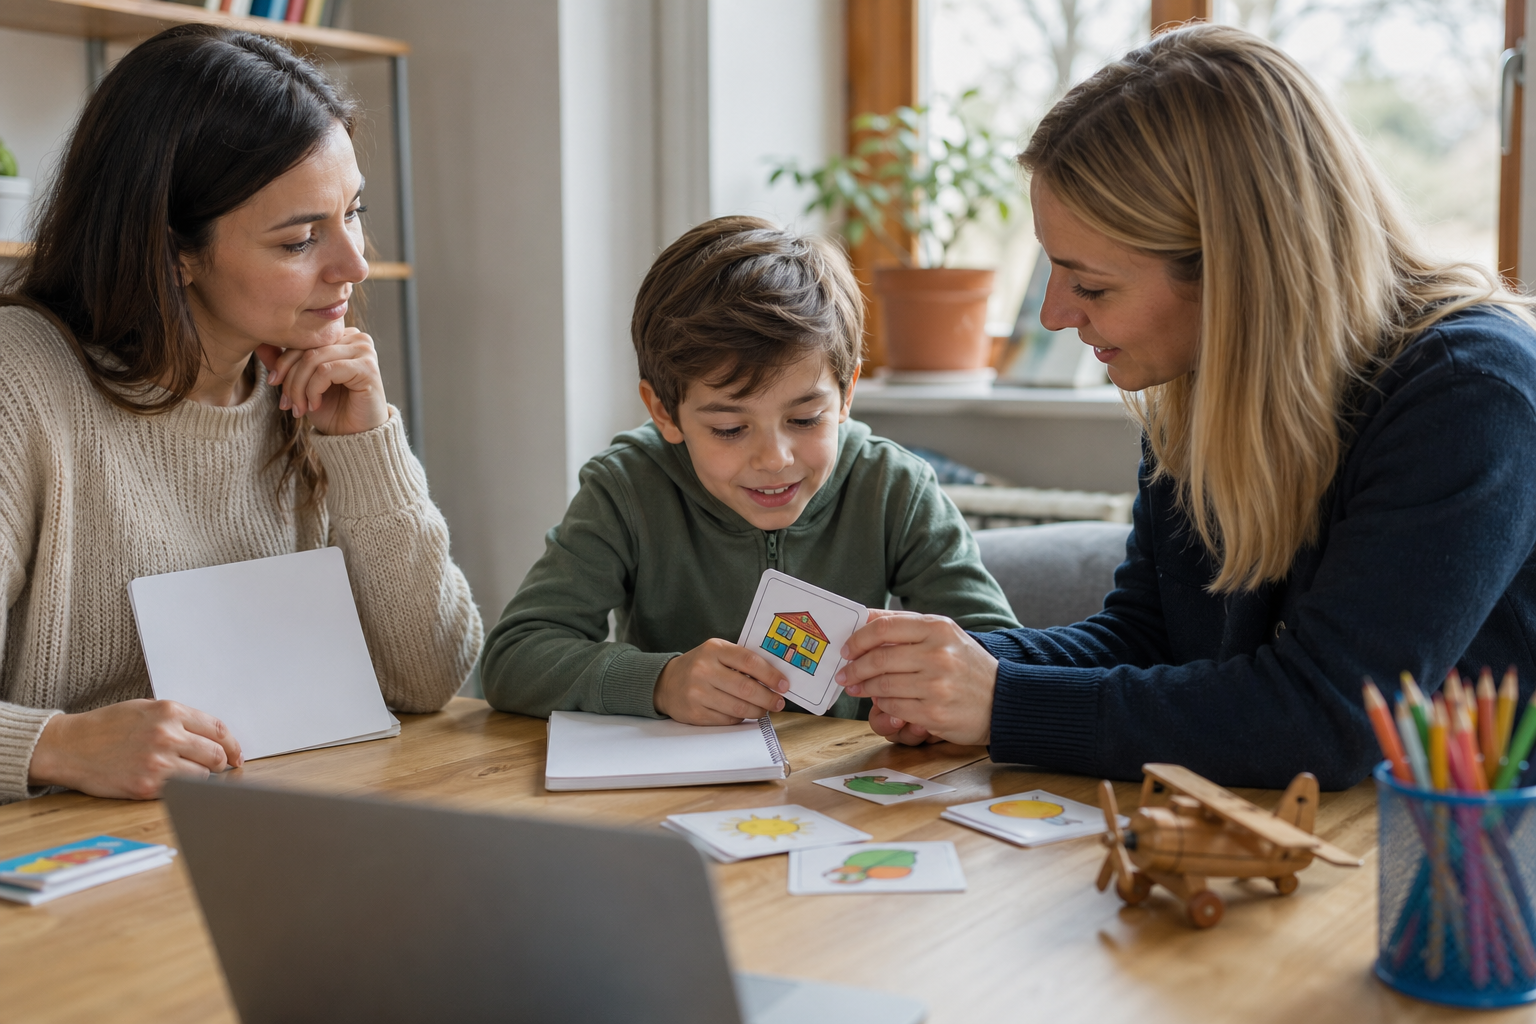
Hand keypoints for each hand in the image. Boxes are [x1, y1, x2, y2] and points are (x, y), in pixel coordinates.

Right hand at [27, 699, 242, 800]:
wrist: (70, 747)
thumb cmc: (108, 727)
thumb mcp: (146, 709)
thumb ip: (180, 720)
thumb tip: (212, 736)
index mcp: (170, 712)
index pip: (219, 729)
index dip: (232, 745)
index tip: (236, 755)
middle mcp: (168, 735)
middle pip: (216, 754)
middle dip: (220, 762)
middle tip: (216, 767)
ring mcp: (158, 762)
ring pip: (203, 775)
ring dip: (201, 777)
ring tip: (185, 773)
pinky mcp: (147, 786)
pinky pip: (181, 790)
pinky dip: (183, 789)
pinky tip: (172, 783)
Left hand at [256, 327, 387, 435]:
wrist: (354, 436)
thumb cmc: (331, 409)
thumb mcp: (301, 383)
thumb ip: (284, 362)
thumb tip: (259, 343)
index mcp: (341, 336)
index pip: (303, 338)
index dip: (283, 361)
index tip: (273, 383)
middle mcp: (356, 338)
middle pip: (306, 348)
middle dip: (290, 378)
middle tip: (286, 404)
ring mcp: (364, 351)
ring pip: (313, 359)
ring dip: (300, 387)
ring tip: (300, 408)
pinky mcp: (367, 367)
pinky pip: (325, 371)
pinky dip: (313, 391)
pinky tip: (315, 405)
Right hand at [654, 638, 790, 725]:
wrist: (666, 682)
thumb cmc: (699, 666)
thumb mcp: (717, 652)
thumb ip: (741, 660)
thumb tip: (774, 678)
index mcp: (714, 650)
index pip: (749, 661)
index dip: (771, 675)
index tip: (784, 684)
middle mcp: (704, 670)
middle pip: (746, 688)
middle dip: (768, 698)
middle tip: (778, 702)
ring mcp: (698, 693)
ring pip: (738, 708)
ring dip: (757, 711)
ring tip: (764, 709)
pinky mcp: (695, 713)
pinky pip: (727, 720)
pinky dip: (740, 719)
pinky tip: (744, 713)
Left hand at [836, 610, 998, 745]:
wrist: (1002, 700)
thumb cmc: (967, 665)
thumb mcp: (944, 635)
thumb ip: (906, 625)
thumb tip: (862, 619)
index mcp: (938, 628)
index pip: (883, 627)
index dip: (857, 638)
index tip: (846, 649)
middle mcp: (938, 654)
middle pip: (878, 658)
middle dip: (854, 668)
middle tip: (844, 674)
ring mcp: (936, 685)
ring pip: (882, 685)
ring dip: (864, 688)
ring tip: (857, 688)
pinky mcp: (934, 713)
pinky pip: (894, 707)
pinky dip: (882, 705)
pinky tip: (880, 702)